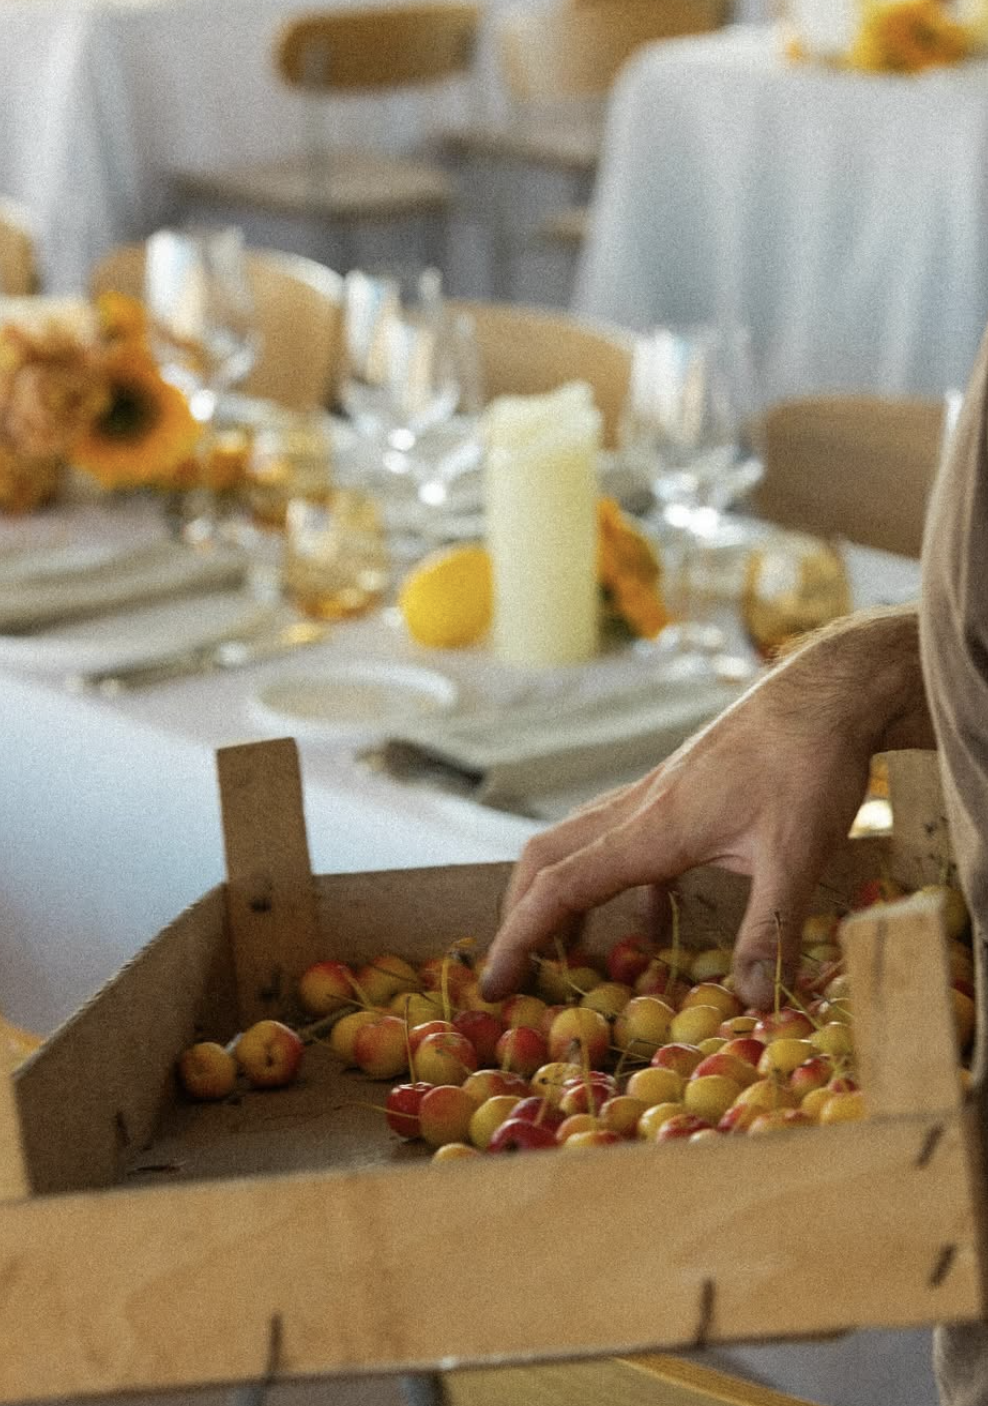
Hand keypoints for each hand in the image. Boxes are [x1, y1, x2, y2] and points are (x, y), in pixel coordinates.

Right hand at [481, 607, 929, 1008]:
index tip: (492, 983)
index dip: (520, 938)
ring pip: (578, 844)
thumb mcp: (797, 856)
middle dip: (520, 915)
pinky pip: (623, 841)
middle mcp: (638, 809)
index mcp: (653, 829)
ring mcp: (656, 796)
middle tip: (518, 970)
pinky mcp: (679, 792)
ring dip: (560, 896)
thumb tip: (750, 1002)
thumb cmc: (809, 765)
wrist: (825, 693)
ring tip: (568, 952)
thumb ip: (769, 929)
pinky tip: (650, 922)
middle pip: (546, 858)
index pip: (560, 886)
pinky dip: (616, 886)